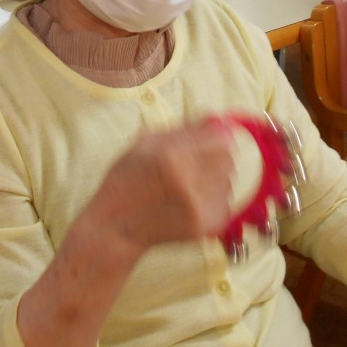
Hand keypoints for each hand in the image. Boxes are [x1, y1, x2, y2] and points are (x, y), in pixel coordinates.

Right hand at [91, 117, 235, 256]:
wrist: (117, 227)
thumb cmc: (126, 180)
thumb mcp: (146, 143)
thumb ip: (184, 129)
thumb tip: (216, 119)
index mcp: (171, 156)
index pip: (220, 138)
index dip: (217, 135)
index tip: (209, 138)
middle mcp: (189, 181)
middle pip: (228, 158)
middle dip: (215, 155)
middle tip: (196, 162)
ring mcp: (200, 207)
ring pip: (229, 180)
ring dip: (214, 178)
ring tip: (189, 184)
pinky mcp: (207, 225)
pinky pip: (226, 202)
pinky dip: (212, 199)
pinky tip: (190, 202)